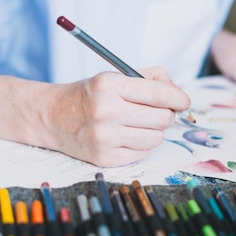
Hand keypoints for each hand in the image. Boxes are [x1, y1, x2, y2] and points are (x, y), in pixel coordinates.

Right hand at [43, 67, 190, 166]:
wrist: (51, 117)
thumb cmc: (89, 95)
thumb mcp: (114, 77)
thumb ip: (150, 78)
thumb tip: (179, 95)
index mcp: (109, 85)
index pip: (159, 94)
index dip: (179, 98)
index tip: (184, 101)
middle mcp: (106, 111)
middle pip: (163, 118)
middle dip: (166, 114)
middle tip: (157, 111)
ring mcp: (104, 138)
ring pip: (156, 138)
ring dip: (154, 131)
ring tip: (139, 124)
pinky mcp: (105, 158)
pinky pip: (143, 153)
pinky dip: (141, 145)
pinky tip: (126, 136)